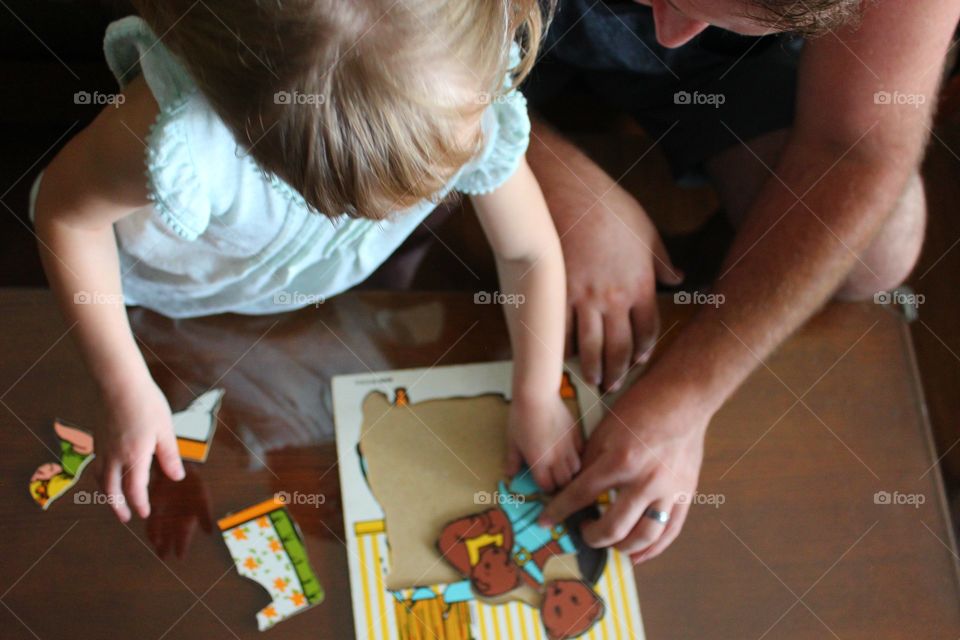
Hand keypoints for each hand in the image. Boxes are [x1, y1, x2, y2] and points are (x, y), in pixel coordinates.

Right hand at [96, 375, 184, 521]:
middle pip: (111, 490)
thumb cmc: (146, 403)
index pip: (135, 489)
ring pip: (101, 478)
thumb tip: (176, 477)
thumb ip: (169, 455)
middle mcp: (115, 456)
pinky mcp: (96, 437)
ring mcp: (102, 447)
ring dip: (107, 493)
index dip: (139, 504)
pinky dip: (101, 476)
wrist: (118, 382)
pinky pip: (96, 464)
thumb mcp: (165, 430)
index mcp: (135, 456)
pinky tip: (107, 474)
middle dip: (118, 506)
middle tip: (125, 517)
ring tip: (114, 500)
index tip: (144, 513)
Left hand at [146, 466, 211, 558]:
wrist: (181, 468)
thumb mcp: (202, 499)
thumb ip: (205, 516)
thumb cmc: (195, 484)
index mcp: (188, 516)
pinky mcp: (155, 504)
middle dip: (168, 545)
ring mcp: (166, 511)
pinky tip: (151, 534)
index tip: (180, 557)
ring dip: (159, 538)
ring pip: (161, 528)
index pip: (185, 534)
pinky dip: (152, 528)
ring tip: (157, 547)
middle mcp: (176, 516)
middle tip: (163, 558)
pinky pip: (153, 519)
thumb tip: (210, 533)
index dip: (182, 545)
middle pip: (171, 534)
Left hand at [507, 393, 582, 492]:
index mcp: (539, 463)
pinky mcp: (576, 434)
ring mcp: (569, 446)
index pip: (548, 487)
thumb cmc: (521, 417)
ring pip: (576, 468)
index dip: (545, 488)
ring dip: (570, 471)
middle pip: (564, 482)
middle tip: (553, 478)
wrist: (537, 396)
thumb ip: (513, 460)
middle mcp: (556, 458)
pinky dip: (576, 455)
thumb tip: (510, 474)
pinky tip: (569, 451)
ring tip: (562, 466)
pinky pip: (581, 451)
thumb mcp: (512, 441)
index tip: (542, 484)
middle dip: (559, 483)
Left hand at [539, 376, 709, 562]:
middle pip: (612, 527)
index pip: (580, 495)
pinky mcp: (687, 494)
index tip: (545, 521)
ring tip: (608, 543)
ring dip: (620, 547)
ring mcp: (669, 491)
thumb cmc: (641, 407)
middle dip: (590, 535)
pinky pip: (670, 532)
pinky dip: (652, 549)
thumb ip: (589, 462)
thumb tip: (571, 488)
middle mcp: (645, 481)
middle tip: (581, 530)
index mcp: (620, 461)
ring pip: (642, 537)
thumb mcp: (605, 430)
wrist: (684, 396)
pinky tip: (636, 555)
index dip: (558, 511)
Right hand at [557, 181, 681, 391]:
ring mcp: (584, 299)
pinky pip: (560, 331)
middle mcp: (614, 298)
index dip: (644, 351)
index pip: (647, 330)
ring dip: (592, 369)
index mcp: (639, 284)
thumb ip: (662, 261)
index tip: (640, 362)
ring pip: (590, 347)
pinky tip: (562, 357)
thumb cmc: (608, 206)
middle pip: (619, 347)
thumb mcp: (646, 230)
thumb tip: (679, 278)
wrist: (569, 190)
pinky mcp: (556, 294)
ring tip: (591, 380)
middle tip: (614, 385)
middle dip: (618, 371)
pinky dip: (562, 349)